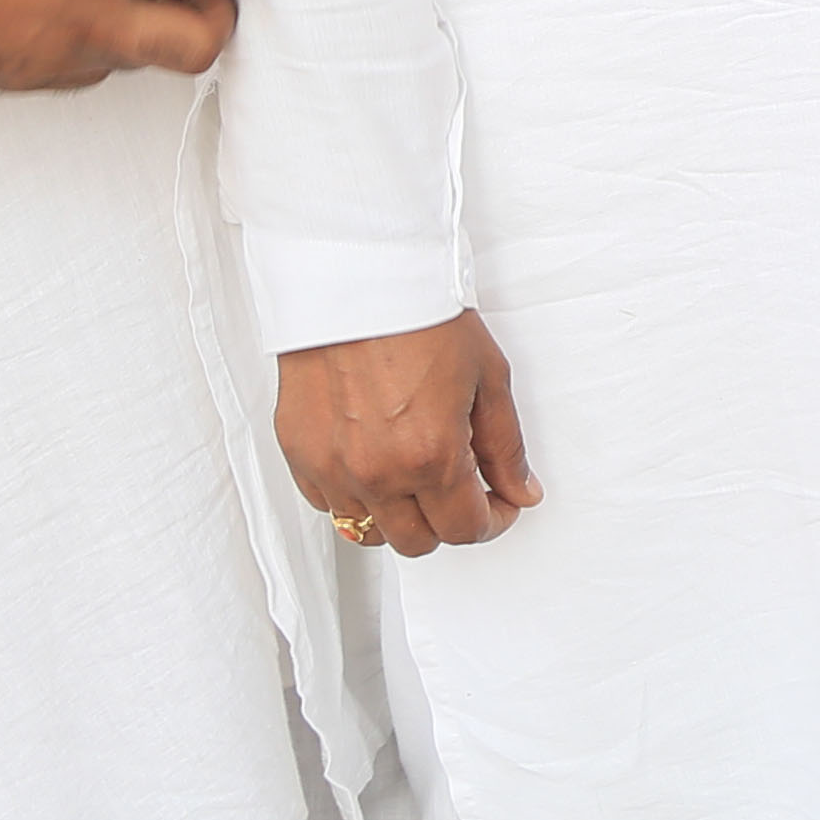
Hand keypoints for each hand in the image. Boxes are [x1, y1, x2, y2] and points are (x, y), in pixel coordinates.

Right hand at [280, 312, 539, 554]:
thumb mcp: (488, 377)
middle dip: (448, 522)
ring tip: (416, 476)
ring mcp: (332, 467)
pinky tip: (376, 462)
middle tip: (462, 488)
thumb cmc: (420, 316)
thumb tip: (520, 491)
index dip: (493, 521)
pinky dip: (356, 495)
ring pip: (369, 531)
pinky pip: (329, 503)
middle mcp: (377, 472)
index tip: (499, 503)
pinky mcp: (299, 453)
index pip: (464, 529)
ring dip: (400, 514)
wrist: (357, 277)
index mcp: (430, 456)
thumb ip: (506, 447)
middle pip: (418, 542)